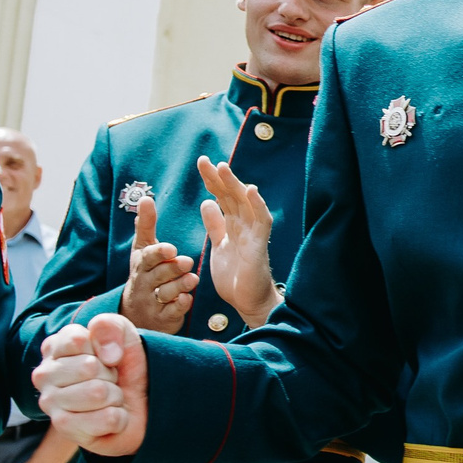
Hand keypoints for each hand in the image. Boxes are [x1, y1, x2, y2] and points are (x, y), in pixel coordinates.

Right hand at [36, 313, 148, 457]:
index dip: (103, 347)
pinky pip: (107, 418)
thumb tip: (107, 355)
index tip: (104, 357)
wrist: (139, 404)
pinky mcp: (65, 429)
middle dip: (110, 374)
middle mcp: (44, 374)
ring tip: (108, 398)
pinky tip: (109, 416)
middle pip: (89, 367)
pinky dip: (119, 418)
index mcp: (54, 347)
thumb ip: (111, 327)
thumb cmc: (124, 367)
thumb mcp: (124, 336)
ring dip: (115, 396)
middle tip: (108, 381)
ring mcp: (50, 403)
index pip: (77, 339)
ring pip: (98, 393)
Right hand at [118, 196, 197, 334]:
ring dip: (180, 286)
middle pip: (159, 275)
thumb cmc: (145, 274)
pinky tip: (187, 299)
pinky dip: (179, 306)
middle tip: (187, 262)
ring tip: (192, 279)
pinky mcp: (163, 318)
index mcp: (142, 265)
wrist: (137, 313)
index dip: (159, 253)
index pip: (148, 257)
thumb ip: (146, 225)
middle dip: (172, 268)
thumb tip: (145, 198)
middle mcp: (145, 283)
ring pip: (166, 293)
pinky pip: (171, 312)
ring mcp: (153, 302)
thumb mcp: (142, 250)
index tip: (171, 248)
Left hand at [196, 155, 279, 324]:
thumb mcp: (218, 246)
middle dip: (218, 177)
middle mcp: (244, 225)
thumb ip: (214, 226)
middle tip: (203, 160)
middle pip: (231, 195)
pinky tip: (251, 191)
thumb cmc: (236, 277)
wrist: (248, 302)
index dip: (212, 180)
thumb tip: (206, 203)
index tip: (201, 164)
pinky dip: (258, 206)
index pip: (222, 197)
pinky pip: (261, 222)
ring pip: (245, 204)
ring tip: (222, 168)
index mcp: (232, 225)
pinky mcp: (260, 246)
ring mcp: (253, 234)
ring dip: (235, 185)